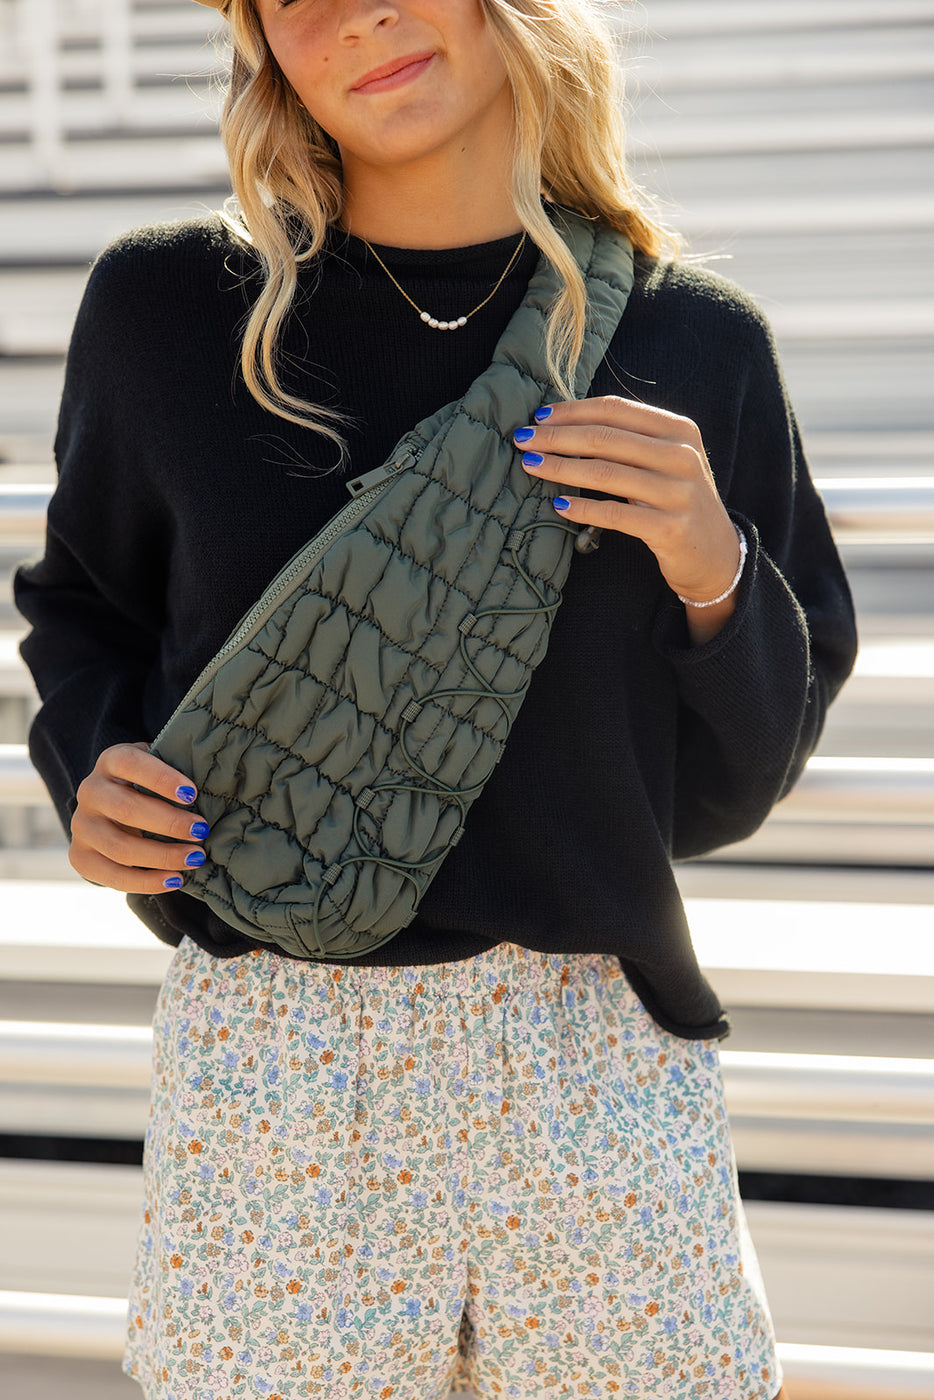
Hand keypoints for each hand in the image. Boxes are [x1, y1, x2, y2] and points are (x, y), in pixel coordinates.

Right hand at [69, 742, 207, 893]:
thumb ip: (178, 769)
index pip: (130, 764)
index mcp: (111, 761)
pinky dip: (146, 882)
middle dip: (168, 823)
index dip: (161, 778)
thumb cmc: (152, 785)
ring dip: (162, 856)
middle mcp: (90, 791)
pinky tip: (176, 880)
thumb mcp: (161, 768)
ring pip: (119, 846)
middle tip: (201, 830)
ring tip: (195, 858)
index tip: (192, 794)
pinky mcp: (80, 856)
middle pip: (125, 809)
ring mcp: (82, 825)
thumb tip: (214, 783)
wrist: (115, 808)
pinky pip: (111, 875)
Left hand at [516, 397, 742, 641]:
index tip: (539, 415)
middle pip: (606, 438)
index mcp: (679, 430)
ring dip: (561, 468)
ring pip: (605, 473)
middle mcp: (681, 456)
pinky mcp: (669, 529)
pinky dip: (581, 508)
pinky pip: (614, 514)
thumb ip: (630, 440)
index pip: (616, 410)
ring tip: (531, 465)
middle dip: (557, 437)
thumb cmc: (677, 501)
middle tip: (523, 439)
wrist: (716, 554)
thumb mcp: (665, 461)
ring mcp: (677, 493)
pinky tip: (557, 505)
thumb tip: (566, 422)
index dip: (573, 410)